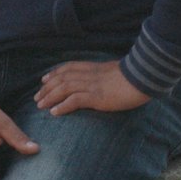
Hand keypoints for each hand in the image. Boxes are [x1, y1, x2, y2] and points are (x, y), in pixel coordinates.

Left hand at [34, 60, 150, 115]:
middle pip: (61, 79)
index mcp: (93, 67)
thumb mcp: (114, 71)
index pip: (67, 68)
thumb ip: (104, 74)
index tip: (44, 80)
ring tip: (40, 105)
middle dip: (47, 88)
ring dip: (49, 97)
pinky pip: (74, 100)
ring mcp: (92, 85)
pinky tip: (54, 112)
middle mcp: (89, 75)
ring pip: (63, 88)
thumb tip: (102, 80)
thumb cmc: (134, 76)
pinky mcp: (97, 97)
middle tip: (37, 97)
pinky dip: (62, 106)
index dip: (54, 73)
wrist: (144, 77)